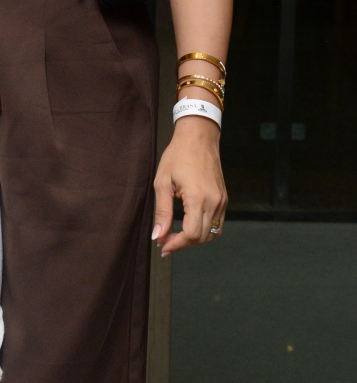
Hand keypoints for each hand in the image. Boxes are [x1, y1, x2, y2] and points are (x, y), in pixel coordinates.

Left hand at [152, 115, 226, 254]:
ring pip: (212, 233)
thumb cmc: (177, 156)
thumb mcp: (162, 182)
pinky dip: (204, 230)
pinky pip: (218, 223)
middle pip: (202, 237)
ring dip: (194, 238)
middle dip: (182, 243)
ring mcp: (222, 201)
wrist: (198, 138)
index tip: (162, 245)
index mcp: (198, 197)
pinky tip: (189, 225)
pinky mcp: (224, 199)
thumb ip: (161, 211)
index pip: (191, 234)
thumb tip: (158, 235)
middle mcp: (214, 201)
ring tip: (176, 235)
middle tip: (164, 240)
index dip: (176, 243)